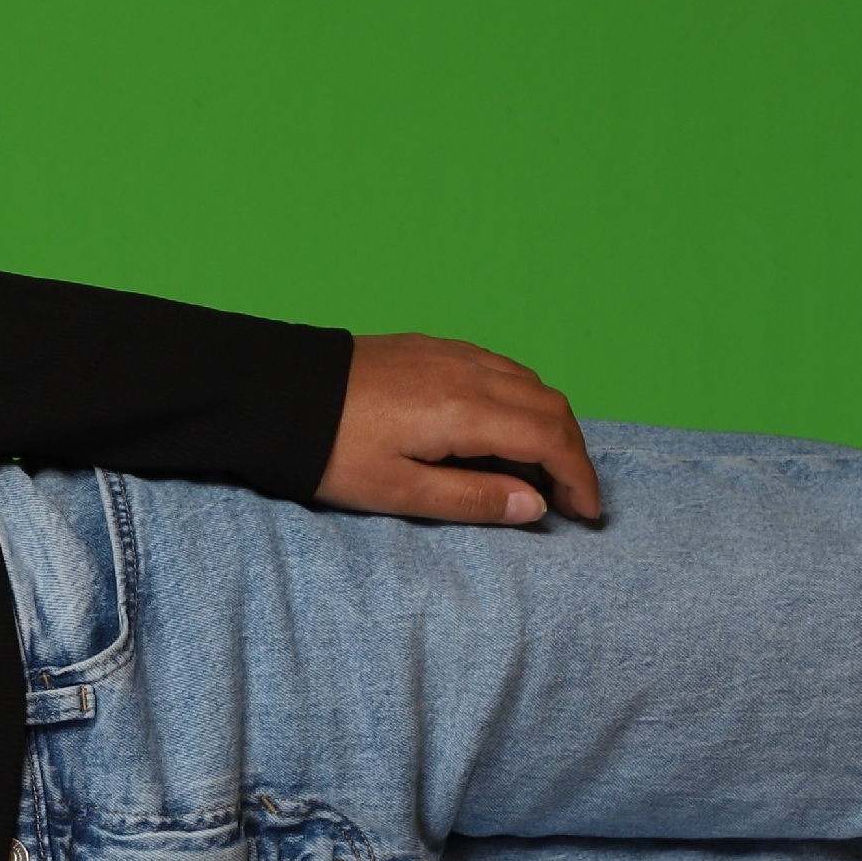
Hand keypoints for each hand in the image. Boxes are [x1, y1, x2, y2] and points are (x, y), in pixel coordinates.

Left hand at [320, 334, 605, 524]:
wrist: (274, 394)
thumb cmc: (329, 452)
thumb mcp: (397, 491)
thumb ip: (471, 499)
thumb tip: (534, 505)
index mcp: (464, 410)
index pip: (549, 439)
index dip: (578, 477)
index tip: (587, 513)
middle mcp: (469, 372)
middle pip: (550, 406)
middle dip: (571, 452)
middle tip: (570, 498)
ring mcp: (452, 353)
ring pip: (529, 382)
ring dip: (549, 424)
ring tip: (542, 469)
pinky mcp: (433, 347)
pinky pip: (500, 367)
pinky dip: (521, 399)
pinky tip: (506, 428)